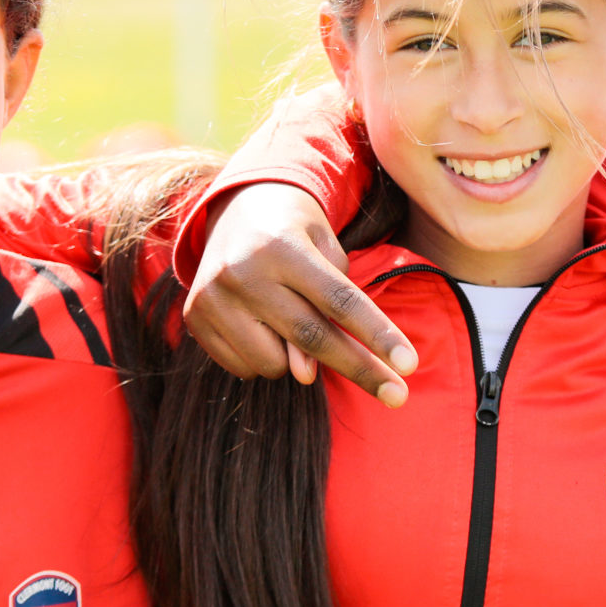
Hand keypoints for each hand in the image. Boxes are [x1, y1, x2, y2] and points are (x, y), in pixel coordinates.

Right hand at [182, 184, 418, 405]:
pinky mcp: (195, 317)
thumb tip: (305, 373)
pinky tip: (264, 326)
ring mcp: (212, 297)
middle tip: (398, 397)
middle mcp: (242, 271)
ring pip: (275, 363)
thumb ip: (330, 308)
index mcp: (282, 246)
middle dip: (360, 370)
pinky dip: (267, 360)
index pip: (339, 300)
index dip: (377, 335)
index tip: (410, 366)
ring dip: (299, 361)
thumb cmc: (297, 233)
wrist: (239, 209)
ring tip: (294, 321)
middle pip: (313, 338)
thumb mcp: (326, 251)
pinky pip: (244, 367)